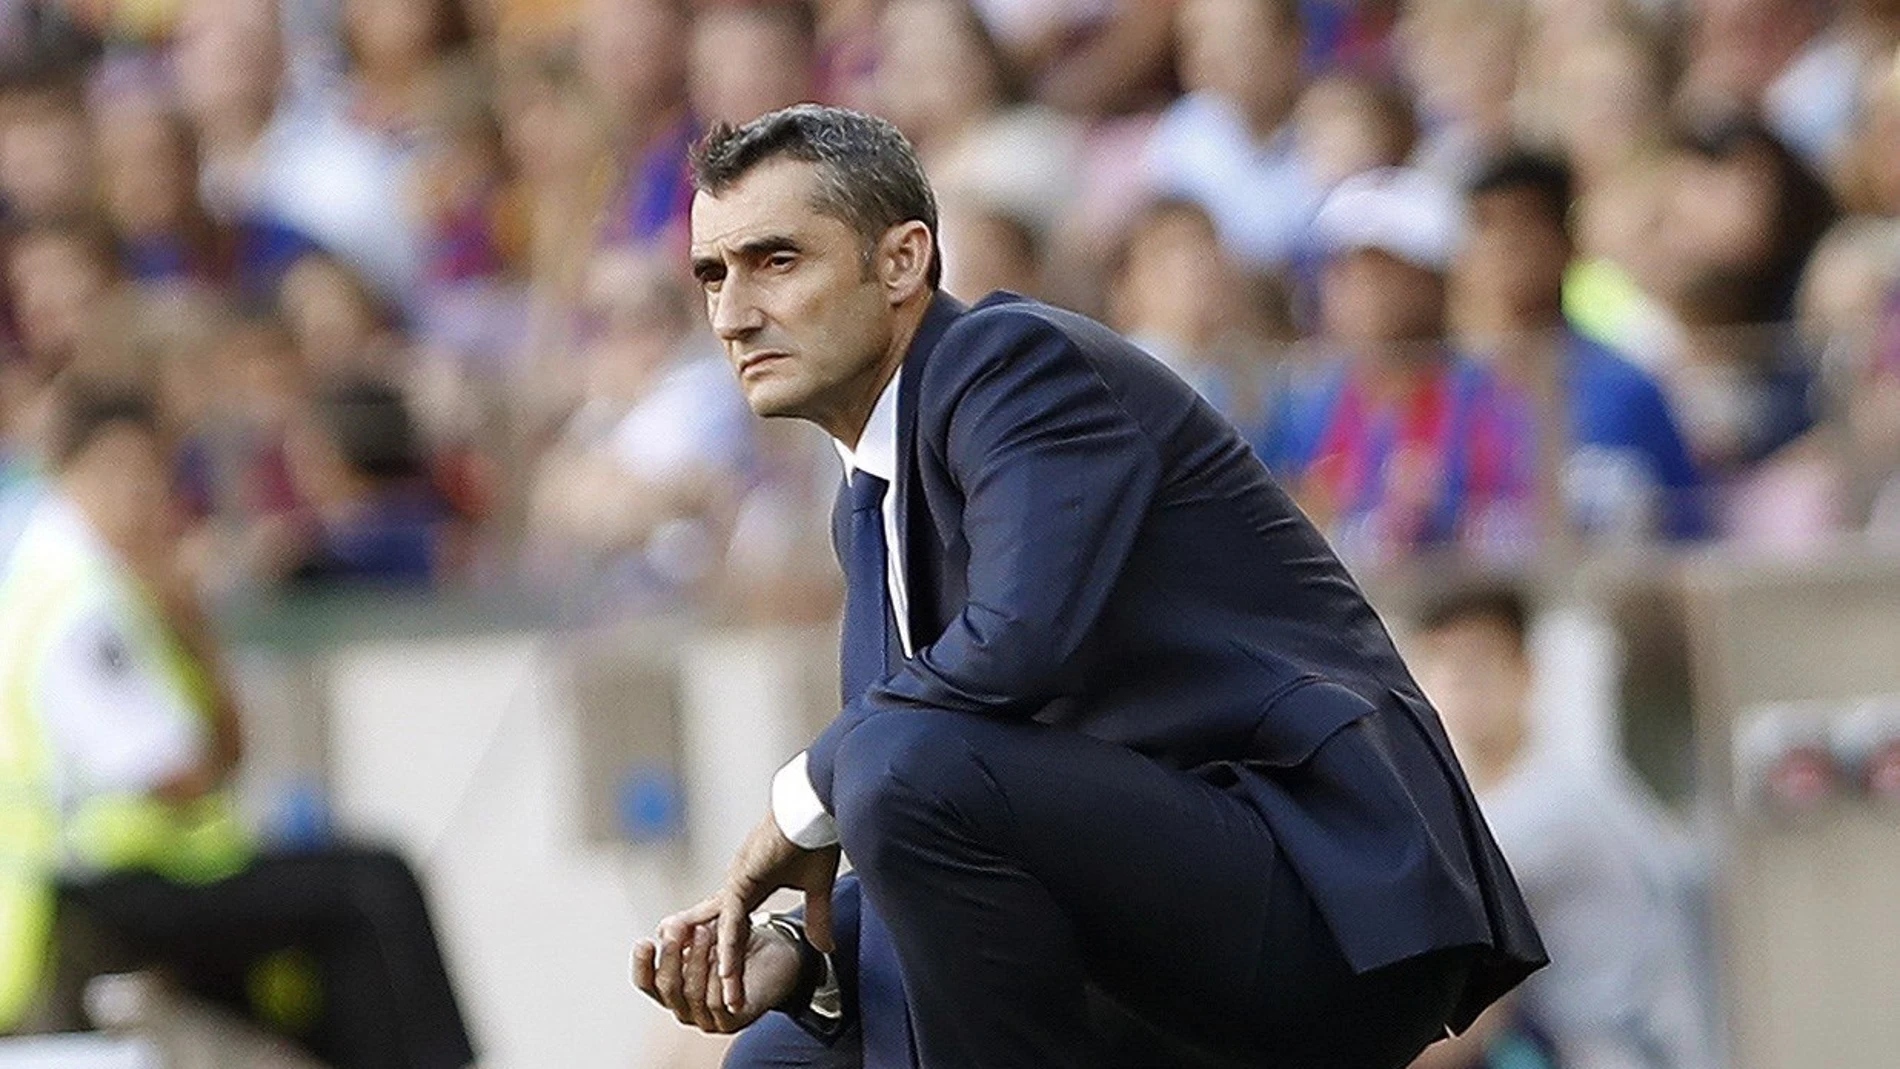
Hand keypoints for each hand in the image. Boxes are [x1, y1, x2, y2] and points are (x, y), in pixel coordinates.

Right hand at [631, 917, 803, 1033]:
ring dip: (696, 960)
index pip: (647, 982)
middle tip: (679, 928)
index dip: (642, 965)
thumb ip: (687, 927)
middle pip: (667, 987)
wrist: (781, 953)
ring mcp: (707, 1018)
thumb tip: (664, 928)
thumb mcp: (711, 925)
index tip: (644, 942)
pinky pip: (716, 1003)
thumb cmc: (740, 942)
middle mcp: (686, 1006)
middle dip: (671, 955)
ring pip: (690, 994)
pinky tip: (721, 959)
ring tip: (706, 931)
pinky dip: (716, 979)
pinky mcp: (731, 1022)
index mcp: (675, 986)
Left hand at [711, 813, 840, 1013]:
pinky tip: (727, 970)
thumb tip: (825, 947)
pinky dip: (729, 947)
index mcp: (752, 884)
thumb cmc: (817, 834)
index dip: (739, 957)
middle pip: (726, 936)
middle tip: (724, 1000)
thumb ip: (818, 915)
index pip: (740, 929)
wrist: (815, 806)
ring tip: (726, 998)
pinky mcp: (742, 878)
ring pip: (726, 934)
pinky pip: (733, 921)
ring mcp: (737, 880)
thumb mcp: (817, 884)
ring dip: (727, 968)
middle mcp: (738, 884)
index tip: (740, 984)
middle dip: (725, 969)